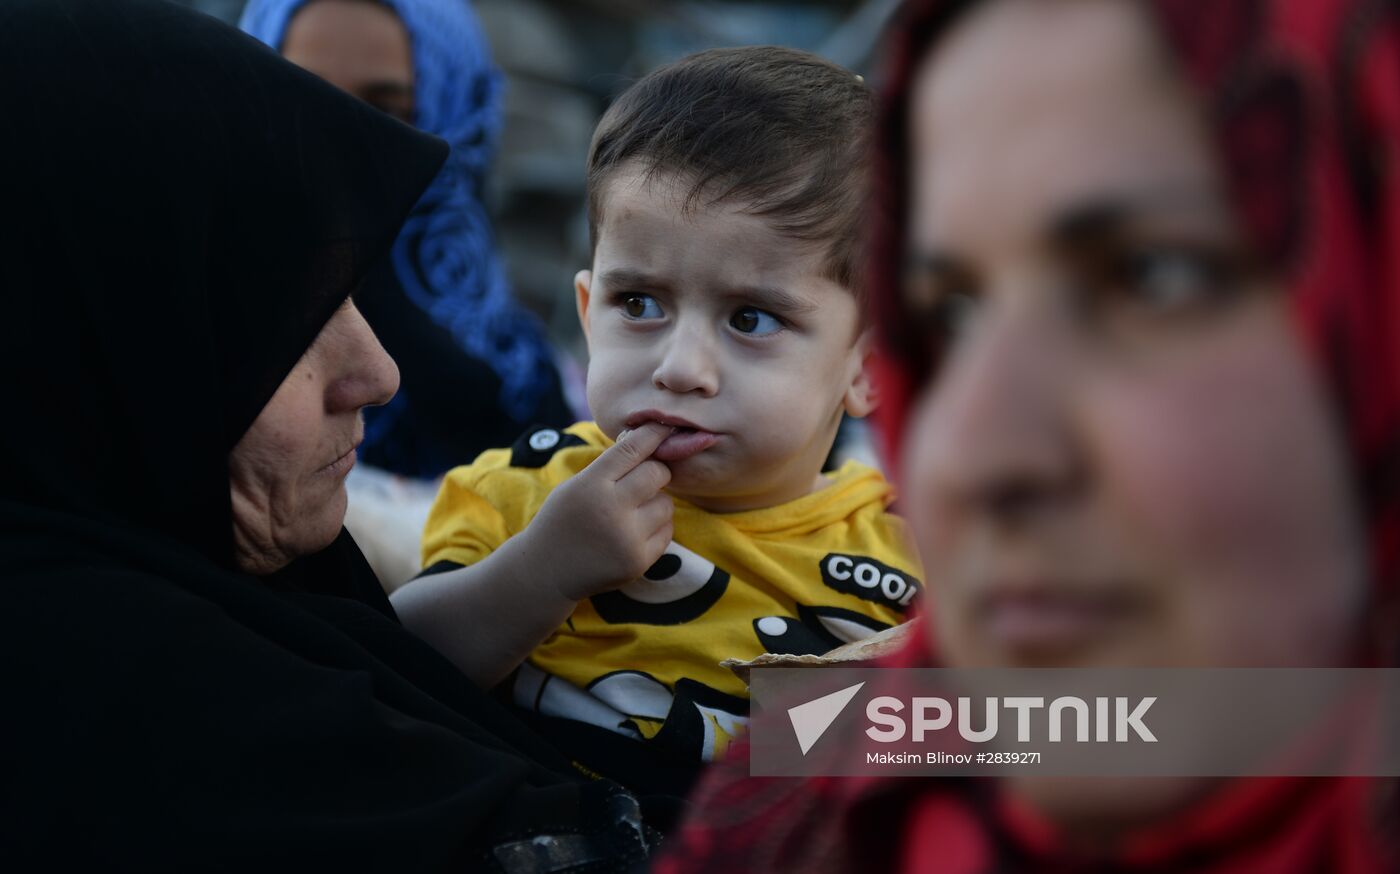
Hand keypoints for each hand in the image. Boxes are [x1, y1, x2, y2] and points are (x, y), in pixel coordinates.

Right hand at [518, 422, 674, 600]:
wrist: (546, 571)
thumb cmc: (563, 520)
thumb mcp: (575, 486)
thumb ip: (609, 467)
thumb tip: (650, 441)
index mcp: (591, 485)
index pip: (632, 449)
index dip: (653, 434)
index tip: (665, 427)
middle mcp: (611, 510)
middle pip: (657, 473)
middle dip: (656, 471)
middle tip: (644, 478)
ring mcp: (627, 538)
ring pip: (666, 503)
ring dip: (656, 502)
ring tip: (632, 512)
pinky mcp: (639, 561)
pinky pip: (667, 531)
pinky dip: (656, 527)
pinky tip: (633, 532)